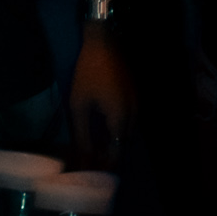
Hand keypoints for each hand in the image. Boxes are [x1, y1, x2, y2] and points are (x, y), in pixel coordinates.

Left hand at [68, 32, 131, 164]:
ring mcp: (137, 103)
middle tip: (91, 161)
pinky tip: (103, 128)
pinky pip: (129, 119)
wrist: (104, 41)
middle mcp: (134, 114)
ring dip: (114, 141)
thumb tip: (83, 157)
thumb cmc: (89, 72)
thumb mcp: (79, 104)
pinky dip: (118, 128)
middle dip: (109, 155)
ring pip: (127, 132)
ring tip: (95, 147)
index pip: (117, 152)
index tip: (92, 173)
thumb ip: (82, 133)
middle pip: (123, 143)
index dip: (105, 165)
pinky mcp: (135, 95)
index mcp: (121, 118)